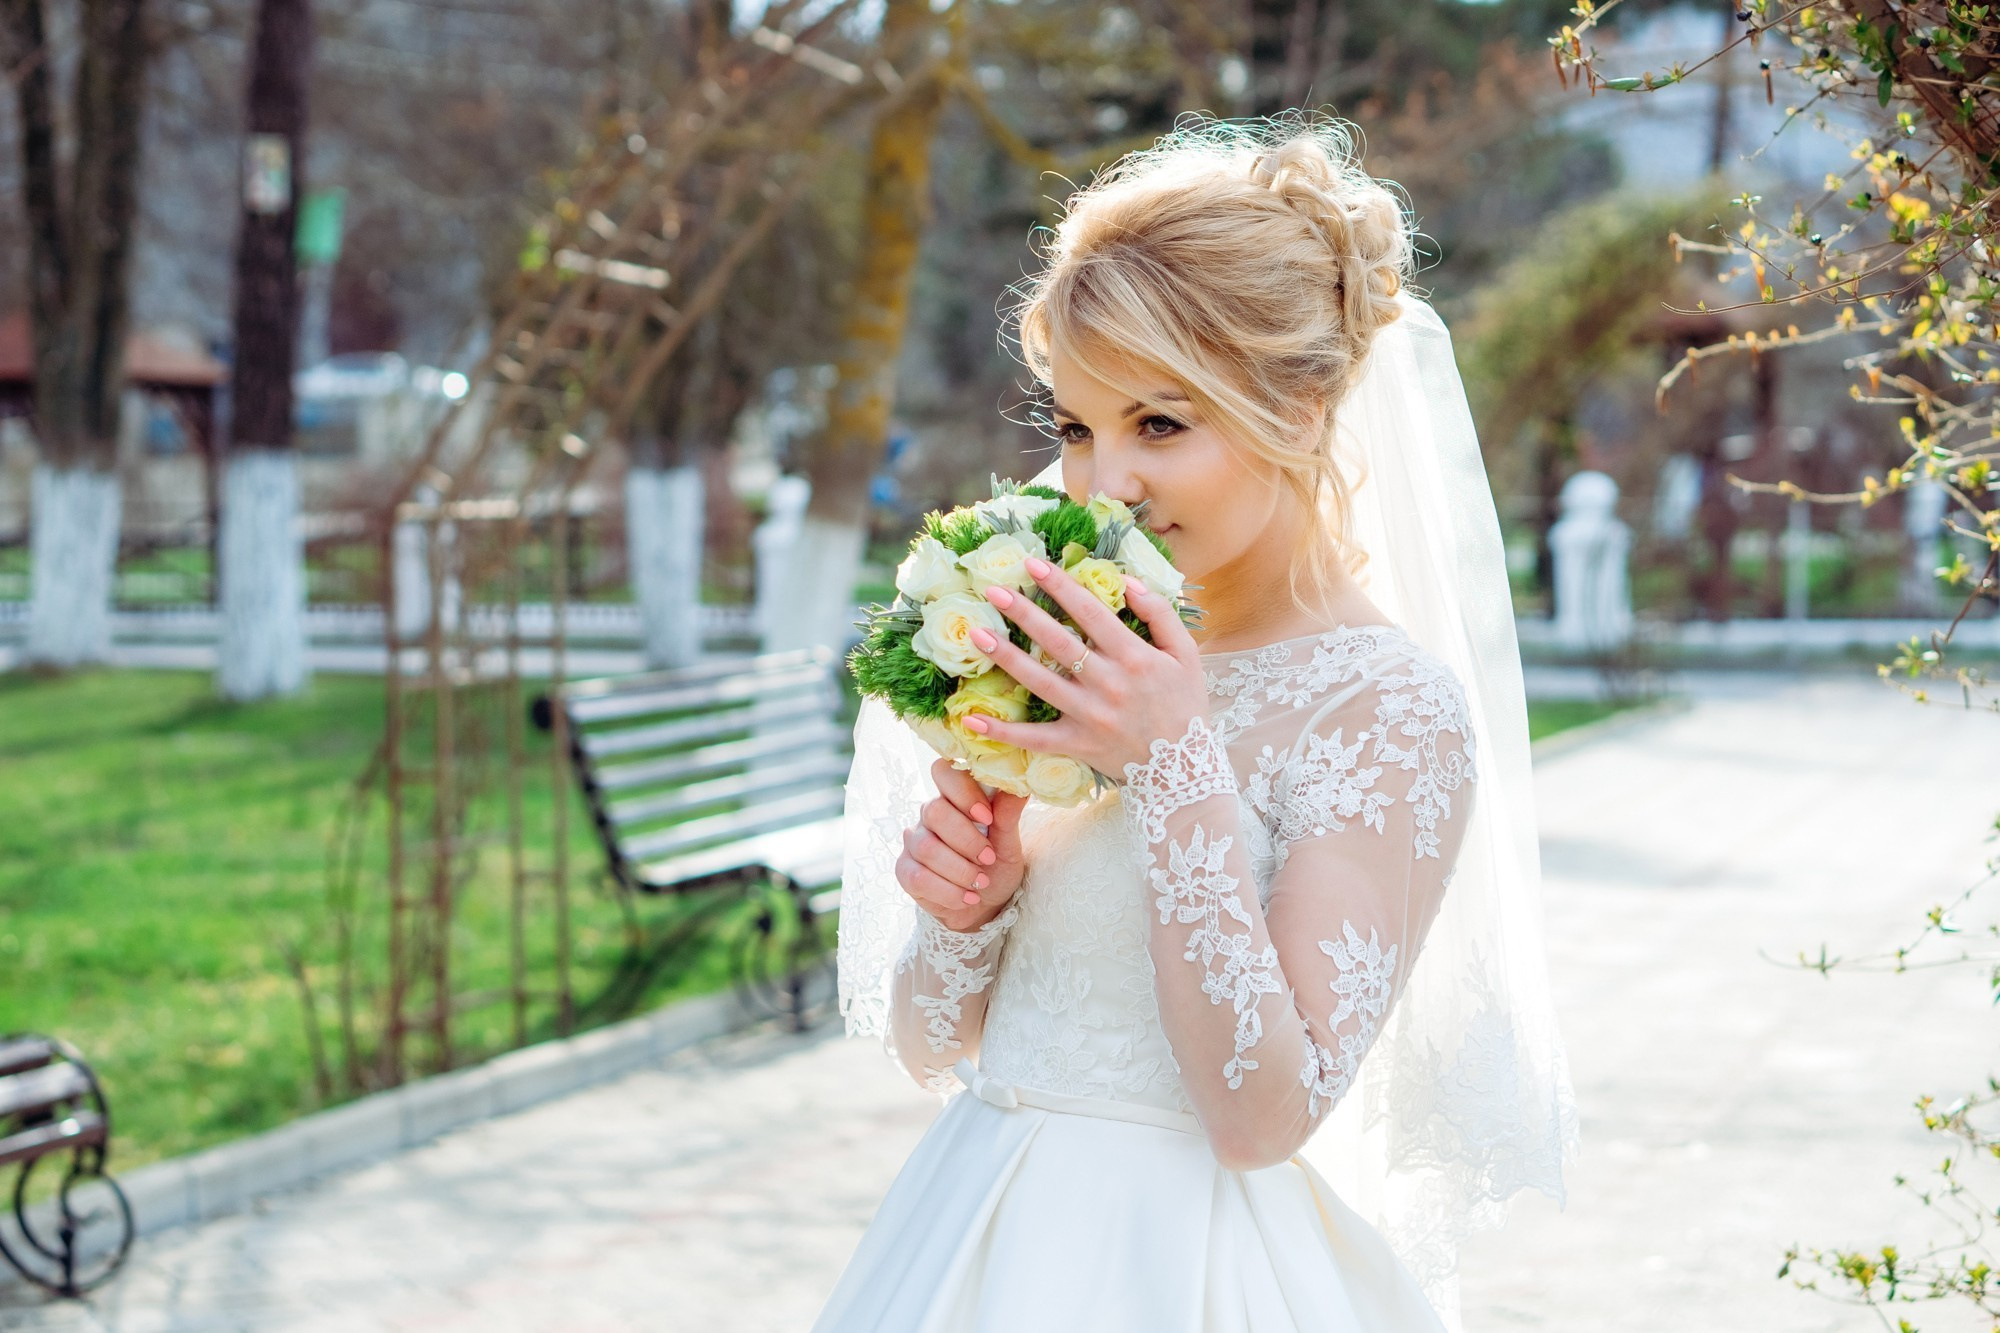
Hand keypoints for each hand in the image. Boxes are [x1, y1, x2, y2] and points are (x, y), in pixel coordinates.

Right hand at [895, 757, 1029, 932]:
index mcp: (953, 797)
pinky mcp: (905, 870)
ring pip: (927, 848)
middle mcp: (928, 815)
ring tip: (981, 882)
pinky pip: (918, 877)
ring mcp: (913, 842)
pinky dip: (948, 892)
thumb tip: (1021, 786)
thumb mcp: (1009, 843)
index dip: (963, 792)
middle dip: (966, 839)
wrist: (985, 905)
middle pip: (934, 811)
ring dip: (960, 870)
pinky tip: (967, 897)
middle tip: (988, 857)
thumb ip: (1008, 815)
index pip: (943, 772)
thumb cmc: (995, 866)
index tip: (988, 818)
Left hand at [962, 557, 1207, 778]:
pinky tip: (971, 717)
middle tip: (993, 591)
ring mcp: (1089, 716)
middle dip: (1024, 613)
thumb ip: (1160, 614)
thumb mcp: (1186, 655)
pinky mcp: (1076, 744)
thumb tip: (1128, 581)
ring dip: (1006, 658)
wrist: (1185, 769)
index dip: (1060, 585)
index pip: (1090, 612)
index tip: (1033, 564)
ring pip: (1040, 682)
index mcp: (1134, 657)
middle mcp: (1107, 684)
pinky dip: (1003, 730)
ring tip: (976, 636)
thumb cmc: (1185, 706)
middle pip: (1058, 642)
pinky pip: (1034, 738)